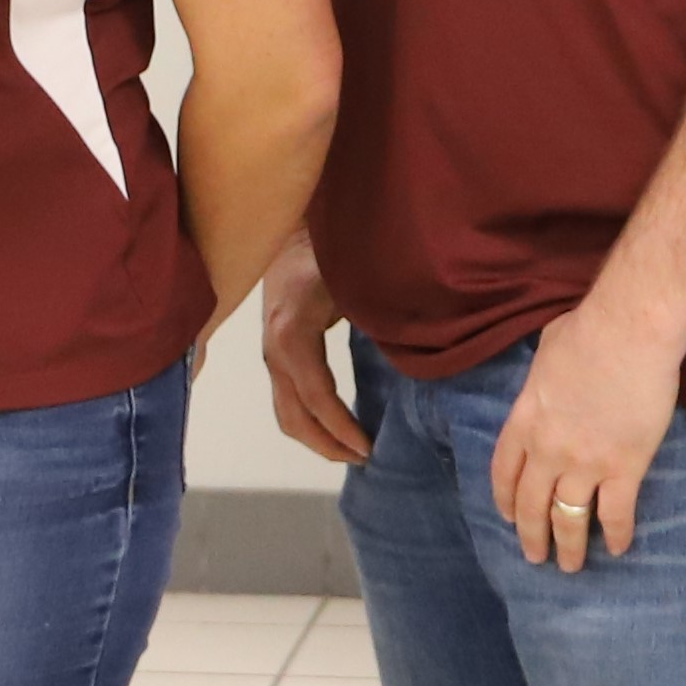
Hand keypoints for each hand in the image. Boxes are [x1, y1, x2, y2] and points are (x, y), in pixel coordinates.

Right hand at [257, 237, 368, 466]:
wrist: (292, 227)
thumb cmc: (329, 250)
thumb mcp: (355, 282)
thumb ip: (379, 318)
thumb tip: (415, 355)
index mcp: (293, 334)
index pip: (316, 396)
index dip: (342, 427)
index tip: (370, 448)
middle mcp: (274, 350)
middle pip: (294, 416)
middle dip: (328, 444)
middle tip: (365, 457)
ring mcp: (270, 353)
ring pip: (285, 413)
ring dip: (316, 438)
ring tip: (352, 449)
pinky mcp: (274, 353)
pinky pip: (287, 400)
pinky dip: (310, 421)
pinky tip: (337, 425)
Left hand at [488, 306, 678, 572]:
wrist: (628, 333)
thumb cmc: (587, 331)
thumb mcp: (544, 353)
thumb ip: (543, 378)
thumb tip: (551, 374)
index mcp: (523, 421)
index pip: (504, 471)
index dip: (505, 498)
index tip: (508, 517)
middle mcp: (546, 451)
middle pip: (532, 504)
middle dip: (531, 535)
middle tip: (534, 557)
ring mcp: (584, 464)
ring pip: (569, 518)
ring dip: (569, 547)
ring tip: (570, 567)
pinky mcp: (624, 469)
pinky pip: (616, 513)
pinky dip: (617, 535)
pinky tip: (619, 550)